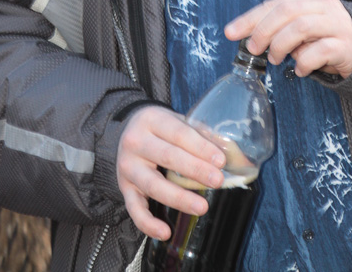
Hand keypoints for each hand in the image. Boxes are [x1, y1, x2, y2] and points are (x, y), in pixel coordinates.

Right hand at [116, 105, 225, 238]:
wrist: (127, 133)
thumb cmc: (160, 129)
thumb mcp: (176, 121)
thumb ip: (199, 133)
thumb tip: (228, 151)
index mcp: (151, 119)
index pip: (179, 133)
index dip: (201, 147)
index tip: (221, 161)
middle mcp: (135, 141)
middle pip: (167, 157)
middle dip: (195, 170)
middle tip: (217, 181)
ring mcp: (127, 166)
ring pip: (153, 185)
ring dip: (179, 198)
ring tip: (202, 207)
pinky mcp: (124, 188)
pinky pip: (134, 209)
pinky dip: (148, 223)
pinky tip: (165, 232)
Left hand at [224, 0, 351, 78]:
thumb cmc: (326, 36)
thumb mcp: (302, 24)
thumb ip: (280, 25)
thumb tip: (247, 34)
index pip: (275, 3)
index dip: (250, 18)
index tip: (231, 32)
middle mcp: (324, 6)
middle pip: (287, 10)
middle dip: (264, 30)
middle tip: (254, 48)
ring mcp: (337, 24)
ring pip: (301, 27)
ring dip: (281, 45)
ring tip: (276, 59)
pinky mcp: (345, 46)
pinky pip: (319, 51)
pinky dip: (304, 62)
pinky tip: (299, 69)